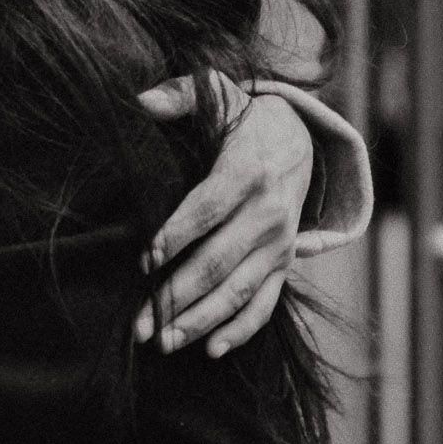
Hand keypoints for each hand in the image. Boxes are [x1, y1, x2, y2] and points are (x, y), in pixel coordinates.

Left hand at [134, 75, 313, 359]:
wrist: (302, 139)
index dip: (176, 234)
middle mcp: (269, 214)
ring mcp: (279, 244)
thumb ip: (180, 94)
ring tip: (163, 342)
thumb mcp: (218, 95)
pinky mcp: (284, 264)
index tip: (145, 260)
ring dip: (201, 320)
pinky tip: (211, 350)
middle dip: (178, 295)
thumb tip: (141, 99)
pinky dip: (241, 329)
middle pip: (219, 261)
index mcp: (246, 171)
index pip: (208, 208)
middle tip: (140, 325)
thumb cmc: (243, 118)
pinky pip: (266, 302)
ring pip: (240, 290)